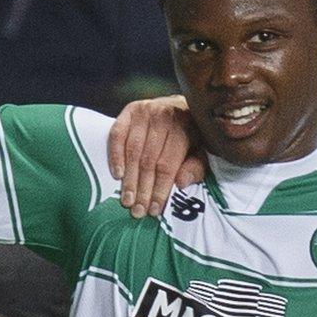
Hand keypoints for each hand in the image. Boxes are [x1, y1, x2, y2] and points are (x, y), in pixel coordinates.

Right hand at [108, 95, 203, 217]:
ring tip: (126, 200)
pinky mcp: (130, 110)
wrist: (181, 105)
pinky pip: (118, 134)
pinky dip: (115, 155)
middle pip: (149, 161)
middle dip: (142, 189)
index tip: (154, 210)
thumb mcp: (200, 151)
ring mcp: (146, 112)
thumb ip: (195, 168)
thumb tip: (181, 184)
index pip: (168, 166)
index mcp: (185, 130)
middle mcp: (164, 118)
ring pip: (133, 151)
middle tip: (137, 211)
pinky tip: (117, 174)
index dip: (160, 190)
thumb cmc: (192, 135)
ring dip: (129, 179)